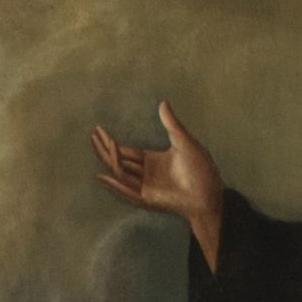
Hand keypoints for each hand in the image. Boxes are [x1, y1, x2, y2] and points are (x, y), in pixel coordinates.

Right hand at [91, 102, 225, 255]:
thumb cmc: (201, 170)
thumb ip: (171, 124)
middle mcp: (146, 173)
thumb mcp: (184, 141)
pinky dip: (115, 184)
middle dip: (105, 149)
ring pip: (121, 173)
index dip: (112, 142)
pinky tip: (103, 175)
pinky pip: (127, 190)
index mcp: (152, 160)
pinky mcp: (148, 198)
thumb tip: (163, 102)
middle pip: (119, 161)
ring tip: (102, 144)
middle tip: (92, 136)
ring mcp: (146, 186)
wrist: (209, 193)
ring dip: (110, 159)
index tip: (99, 130)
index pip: (127, 151)